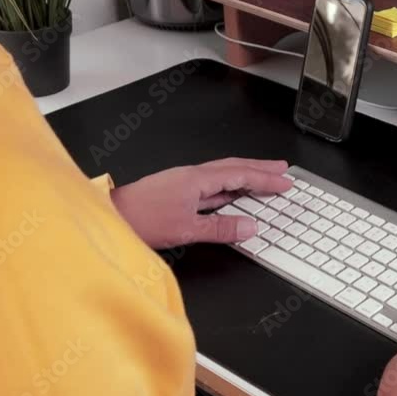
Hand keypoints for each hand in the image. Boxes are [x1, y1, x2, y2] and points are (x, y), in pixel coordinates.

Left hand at [109, 158, 291, 248]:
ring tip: (264, 179)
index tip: (285, 180)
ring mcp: (185, 183)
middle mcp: (192, 176)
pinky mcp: (178, 192)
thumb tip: (250, 226)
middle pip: (234, 167)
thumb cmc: (142, 219)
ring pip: (223, 175)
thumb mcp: (187, 229)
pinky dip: (230, 187)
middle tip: (282, 169)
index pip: (240, 174)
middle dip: (260, 168)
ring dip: (246, 176)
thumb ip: (222, 227)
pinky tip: (234, 195)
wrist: (111, 217)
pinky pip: (213, 185)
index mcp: (197, 179)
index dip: (266, 177)